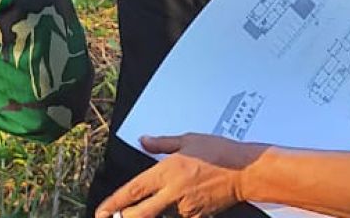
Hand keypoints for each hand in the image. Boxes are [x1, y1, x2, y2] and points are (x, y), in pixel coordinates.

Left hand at [96, 133, 266, 217]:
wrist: (246, 172)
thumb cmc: (220, 153)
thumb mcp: (188, 140)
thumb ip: (162, 144)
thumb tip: (144, 141)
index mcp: (167, 171)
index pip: (134, 190)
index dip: (115, 203)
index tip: (102, 210)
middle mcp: (173, 192)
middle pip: (140, 214)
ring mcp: (185, 208)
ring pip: (160, 216)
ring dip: (154, 212)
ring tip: (162, 196)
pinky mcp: (197, 217)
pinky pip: (179, 216)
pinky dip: (173, 211)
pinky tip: (181, 199)